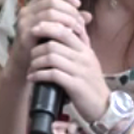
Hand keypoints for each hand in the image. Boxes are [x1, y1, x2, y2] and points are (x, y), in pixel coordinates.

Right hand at [13, 0, 91, 73]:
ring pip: (50, 12)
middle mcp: (27, 11)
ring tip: (78, 29)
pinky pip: (46, 25)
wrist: (26, 65)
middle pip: (52, 0)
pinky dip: (60, 28)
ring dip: (68, 19)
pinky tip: (69, 35)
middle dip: (70, 10)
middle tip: (81, 22)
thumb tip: (89, 15)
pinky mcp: (25, 33)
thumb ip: (71, 21)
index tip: (78, 4)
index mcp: (34, 7)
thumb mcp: (58, 31)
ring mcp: (25, 21)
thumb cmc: (43, 46)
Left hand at [26, 8, 109, 125]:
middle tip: (30, 55)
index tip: (34, 29)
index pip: (65, 30)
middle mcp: (84, 58)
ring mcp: (80, 71)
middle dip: (37, 49)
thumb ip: (78, 46)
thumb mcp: (88, 60)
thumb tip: (65, 29)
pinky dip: (39, 75)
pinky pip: (53, 75)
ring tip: (31, 68)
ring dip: (36, 62)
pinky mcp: (75, 85)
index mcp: (85, 50)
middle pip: (54, 44)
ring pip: (51, 58)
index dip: (47, 27)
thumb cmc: (91, 83)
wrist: (104, 106)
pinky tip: (33, 78)